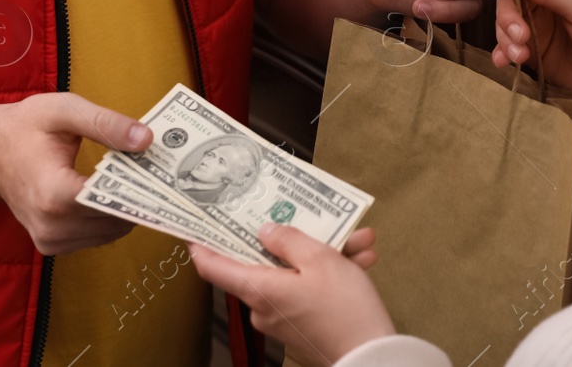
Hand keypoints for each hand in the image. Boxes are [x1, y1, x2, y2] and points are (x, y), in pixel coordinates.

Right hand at [0, 93, 151, 254]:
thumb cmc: (24, 127)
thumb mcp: (65, 111)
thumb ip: (106, 124)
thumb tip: (147, 140)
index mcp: (54, 193)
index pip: (113, 202)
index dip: (142, 188)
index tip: (163, 172)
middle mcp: (51, 225)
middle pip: (117, 219)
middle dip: (138, 195)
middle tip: (151, 168)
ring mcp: (50, 240)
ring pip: (111, 232)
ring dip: (125, 208)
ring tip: (128, 177)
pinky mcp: (51, 245)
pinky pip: (96, 236)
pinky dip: (108, 217)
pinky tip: (108, 192)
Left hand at [191, 224, 388, 366]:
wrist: (374, 358)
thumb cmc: (345, 309)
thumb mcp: (319, 260)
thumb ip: (288, 240)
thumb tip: (265, 232)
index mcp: (258, 289)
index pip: (213, 267)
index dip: (202, 244)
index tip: (197, 225)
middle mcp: (264, 307)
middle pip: (266, 262)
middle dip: (296, 238)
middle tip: (313, 218)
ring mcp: (283, 318)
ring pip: (296, 273)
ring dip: (326, 254)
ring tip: (358, 240)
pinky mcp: (303, 325)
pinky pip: (310, 290)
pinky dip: (332, 275)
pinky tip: (361, 259)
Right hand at [484, 0, 571, 113]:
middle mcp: (544, 0)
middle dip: (507, 17)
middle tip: (520, 36)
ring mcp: (537, 26)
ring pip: (504, 23)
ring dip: (506, 38)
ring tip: (521, 56)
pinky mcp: (532, 51)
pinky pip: (507, 47)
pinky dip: (502, 53)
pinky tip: (505, 62)